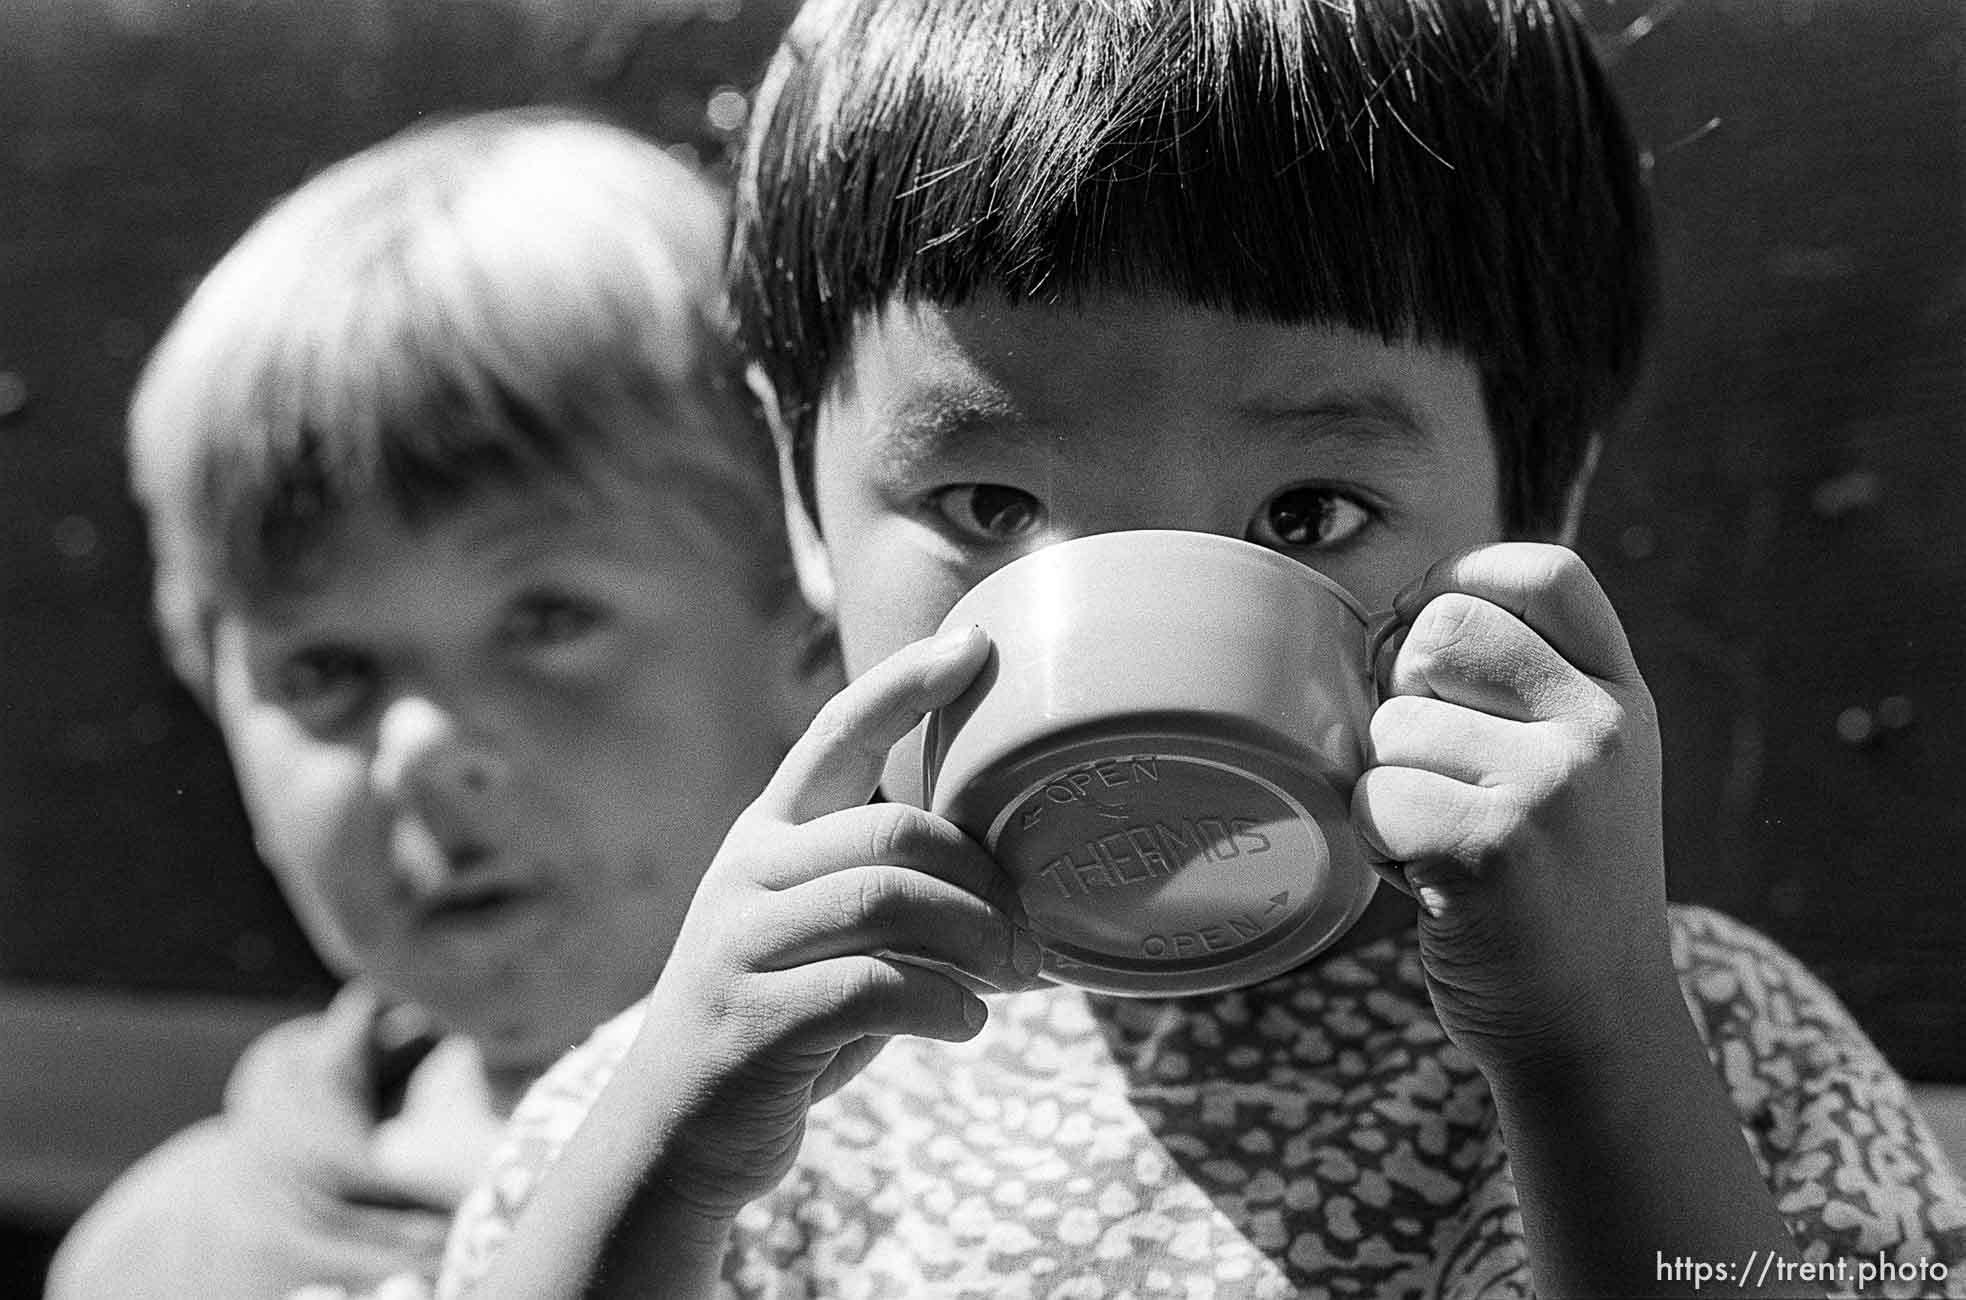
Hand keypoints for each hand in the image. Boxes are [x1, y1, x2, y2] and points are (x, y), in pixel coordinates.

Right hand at [637, 623, 1042, 1221]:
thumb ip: (884, 893)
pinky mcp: (750, 1021)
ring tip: (1013, 979)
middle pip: (892, 830)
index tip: (976, 645)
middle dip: (984, 879)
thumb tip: (1017, 883)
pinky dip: (943, 1004)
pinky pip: (874, 987)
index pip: (837, 733)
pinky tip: (966, 1024)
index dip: (906, 682)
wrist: (672, 1139)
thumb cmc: (779, 1026)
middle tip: (1030, 939)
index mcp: (767, 836)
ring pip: (888, 900)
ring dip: (976, 939)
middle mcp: (747, 874)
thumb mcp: (819, 940)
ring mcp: (740, 945)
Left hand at [1351, 543, 1671, 1076]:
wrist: (1593, 1027)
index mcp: (1621, 698)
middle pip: (1439, 630)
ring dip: (1389, 788)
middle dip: (1404, 696)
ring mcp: (1549, 789)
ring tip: (1445, 842)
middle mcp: (1598, 732)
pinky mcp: (1489, 851)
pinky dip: (1379, 845)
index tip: (1427, 630)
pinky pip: (1373, 800)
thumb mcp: (1586, 768)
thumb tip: (1392, 614)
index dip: (1464, 578)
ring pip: (1390, 726)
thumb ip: (1527, 686)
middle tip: (1434, 771)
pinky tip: (1431, 883)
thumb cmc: (1557, 888)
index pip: (1542, 573)